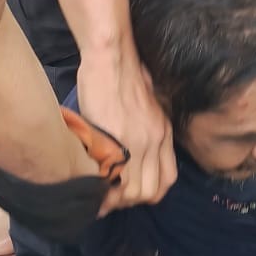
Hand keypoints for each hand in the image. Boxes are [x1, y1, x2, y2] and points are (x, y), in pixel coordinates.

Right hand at [77, 44, 176, 210]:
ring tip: (98, 190)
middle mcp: (154, 140)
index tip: (131, 192)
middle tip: (111, 194)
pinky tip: (88, 183)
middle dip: (129, 200)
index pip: (167, 179)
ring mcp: (135, 141)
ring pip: (131, 190)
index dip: (149, 193)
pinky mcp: (112, 137)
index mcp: (163, 132)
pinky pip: (110, 176)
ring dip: (113, 197)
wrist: (112, 55)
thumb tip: (133, 148)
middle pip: (149, 192)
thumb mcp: (147, 104)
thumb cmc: (125, 72)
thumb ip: (146, 127)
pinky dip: (99, 186)